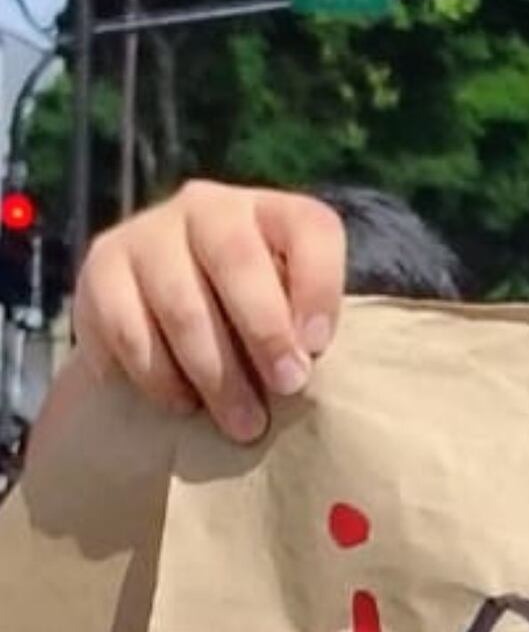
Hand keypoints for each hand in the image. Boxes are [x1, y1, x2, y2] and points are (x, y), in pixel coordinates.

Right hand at [70, 181, 348, 445]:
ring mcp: (148, 233)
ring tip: (244, 424)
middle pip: (236, 259)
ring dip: (215, 371)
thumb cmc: (258, 328)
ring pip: (181, 302)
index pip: (309, 227)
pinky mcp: (100, 268)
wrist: (166, 323)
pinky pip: (128, 327)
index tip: (320, 347)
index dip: (319, 285)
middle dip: (265, 331)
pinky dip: (158, 375)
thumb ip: (313, 334)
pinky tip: (183, 406)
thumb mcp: (298, 321)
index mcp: (274, 213)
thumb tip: (325, 381)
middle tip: (287, 388)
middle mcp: (207, 207)